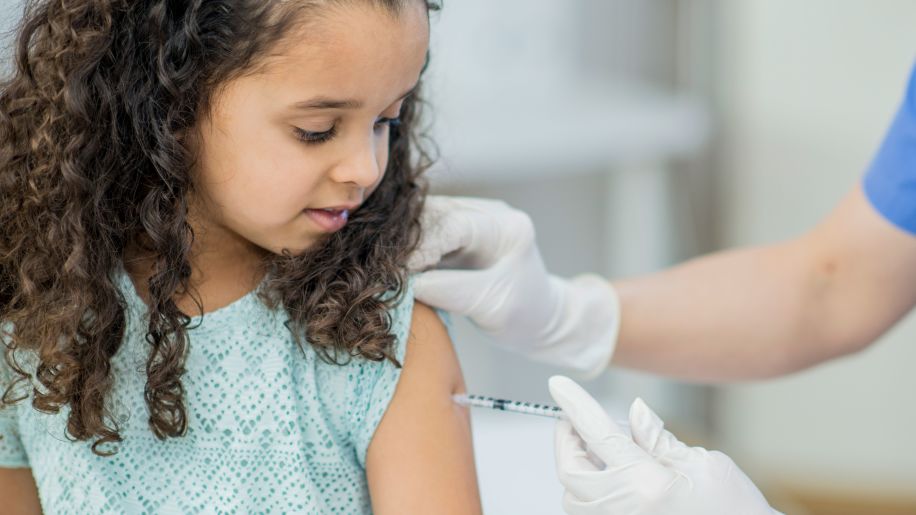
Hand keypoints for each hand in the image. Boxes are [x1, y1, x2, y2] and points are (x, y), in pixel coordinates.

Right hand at [408, 195, 619, 377]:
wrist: (542, 320)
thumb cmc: (524, 317)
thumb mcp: (489, 307)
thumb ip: (448, 291)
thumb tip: (404, 282)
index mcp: (507, 228)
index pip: (454, 225)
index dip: (421, 245)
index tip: (397, 270)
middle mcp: (491, 214)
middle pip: (437, 215)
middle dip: (408, 241)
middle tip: (384, 267)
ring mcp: (477, 219)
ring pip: (428, 219)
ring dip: (406, 242)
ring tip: (387, 266)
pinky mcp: (463, 231)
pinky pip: (429, 231)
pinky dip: (411, 247)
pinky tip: (397, 265)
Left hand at [549, 376, 782, 514]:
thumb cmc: (736, 509)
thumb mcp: (704, 465)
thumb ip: (659, 439)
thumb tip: (635, 411)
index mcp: (647, 484)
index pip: (598, 434)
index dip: (575, 405)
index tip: (558, 385)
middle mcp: (626, 510)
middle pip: (571, 471)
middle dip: (567, 440)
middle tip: (577, 420)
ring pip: (574, 496)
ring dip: (579, 467)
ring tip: (600, 448)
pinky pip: (590, 512)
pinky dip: (590, 490)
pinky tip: (611, 475)